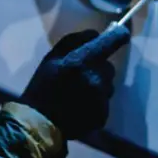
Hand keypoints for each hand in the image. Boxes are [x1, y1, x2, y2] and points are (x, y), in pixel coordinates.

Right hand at [19, 25, 131, 139]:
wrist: (39, 124)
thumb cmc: (42, 87)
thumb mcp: (51, 58)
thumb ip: (74, 41)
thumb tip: (96, 33)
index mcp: (82, 60)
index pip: (113, 40)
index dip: (118, 35)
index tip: (119, 34)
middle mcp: (96, 78)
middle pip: (109, 67)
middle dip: (98, 69)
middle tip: (80, 76)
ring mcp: (101, 99)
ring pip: (108, 86)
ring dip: (97, 86)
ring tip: (77, 95)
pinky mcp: (103, 115)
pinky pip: (104, 103)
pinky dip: (95, 103)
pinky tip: (79, 108)